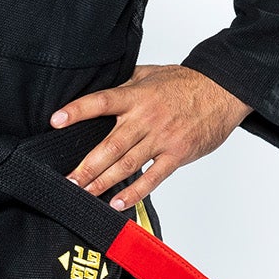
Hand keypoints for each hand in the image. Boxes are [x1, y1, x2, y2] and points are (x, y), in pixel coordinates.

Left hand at [50, 64, 251, 209]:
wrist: (222, 92)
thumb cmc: (185, 83)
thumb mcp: (150, 74)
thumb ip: (124, 85)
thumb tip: (96, 88)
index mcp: (137, 96)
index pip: (101, 102)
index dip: (78, 110)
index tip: (56, 121)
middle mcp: (146, 118)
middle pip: (111, 145)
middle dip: (87, 165)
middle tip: (68, 181)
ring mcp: (162, 138)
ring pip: (127, 164)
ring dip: (103, 181)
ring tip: (84, 193)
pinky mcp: (176, 155)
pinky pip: (152, 178)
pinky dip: (134, 192)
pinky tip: (117, 203)